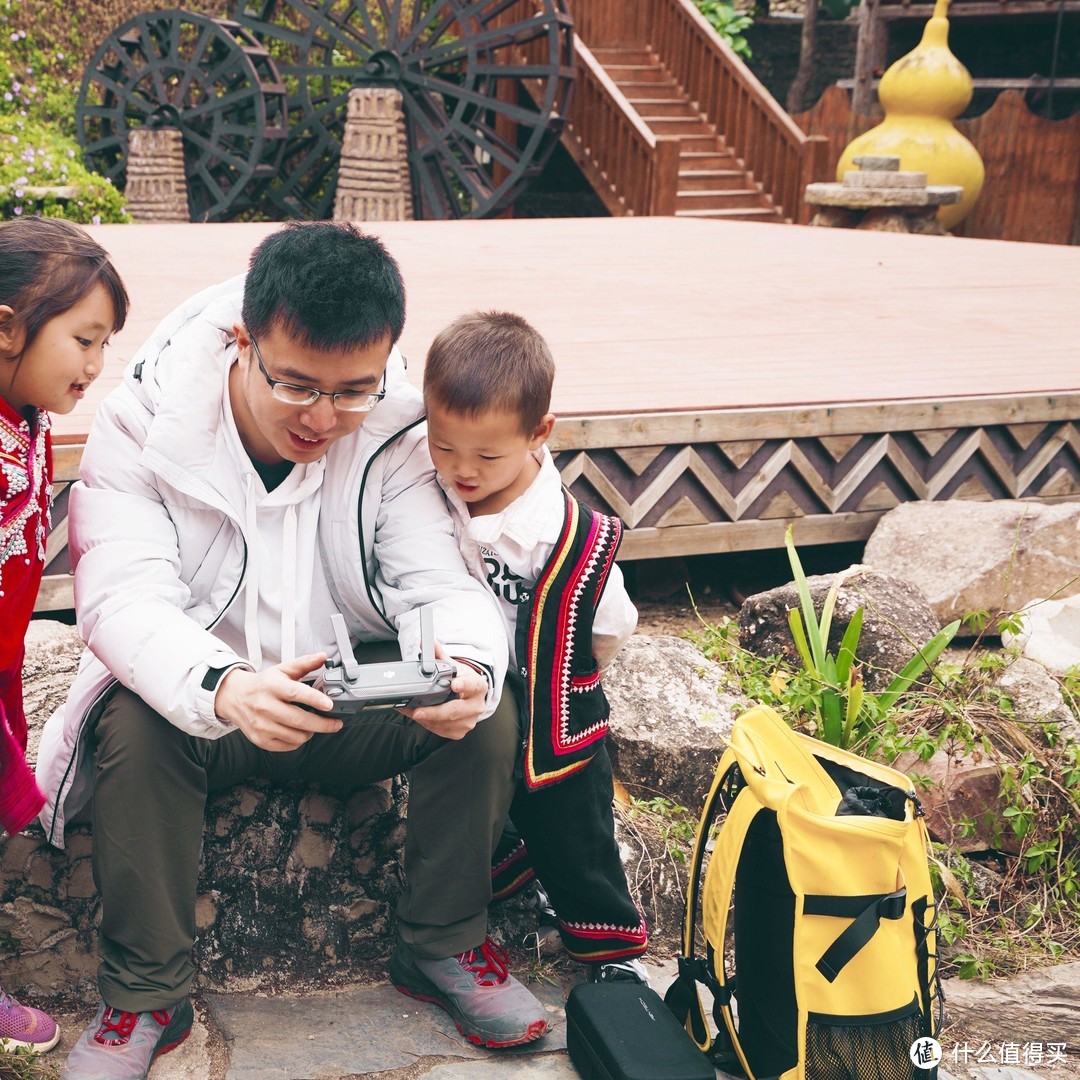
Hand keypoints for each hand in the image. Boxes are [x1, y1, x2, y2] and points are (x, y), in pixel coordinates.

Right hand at [215, 653, 341, 751]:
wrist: (234, 697)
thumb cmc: (262, 684)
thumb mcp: (282, 670)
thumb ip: (304, 663)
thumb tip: (322, 656)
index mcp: (271, 686)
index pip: (295, 693)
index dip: (314, 699)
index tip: (329, 705)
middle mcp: (264, 706)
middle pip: (299, 719)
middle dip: (322, 724)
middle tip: (335, 723)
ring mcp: (261, 725)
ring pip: (295, 735)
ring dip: (311, 732)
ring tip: (313, 725)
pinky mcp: (260, 740)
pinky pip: (287, 745)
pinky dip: (298, 741)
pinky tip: (299, 731)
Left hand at [399, 642, 487, 739]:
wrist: (471, 697)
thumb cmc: (462, 681)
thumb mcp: (454, 667)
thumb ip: (439, 656)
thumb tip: (427, 644)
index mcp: (477, 686)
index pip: (472, 685)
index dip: (464, 685)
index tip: (455, 684)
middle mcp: (476, 705)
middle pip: (455, 710)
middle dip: (435, 712)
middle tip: (418, 711)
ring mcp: (468, 720)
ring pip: (446, 723)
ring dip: (426, 719)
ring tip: (410, 711)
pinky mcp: (459, 731)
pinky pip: (441, 730)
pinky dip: (427, 724)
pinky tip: (419, 717)